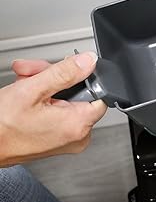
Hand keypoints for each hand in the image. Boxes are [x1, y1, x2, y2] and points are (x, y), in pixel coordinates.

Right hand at [0, 52, 107, 166]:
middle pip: (78, 93)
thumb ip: (64, 72)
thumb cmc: (0, 128)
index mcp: (78, 125)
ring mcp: (67, 140)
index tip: (65, 69)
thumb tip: (87, 61)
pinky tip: (26, 94)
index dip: (82, 76)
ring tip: (22, 82)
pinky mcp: (56, 140)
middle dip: (53, 77)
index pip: (99, 92)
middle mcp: (77, 136)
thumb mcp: (32, 90)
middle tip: (31, 73)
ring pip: (65, 100)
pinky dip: (43, 101)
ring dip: (44, 86)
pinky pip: (58, 113)